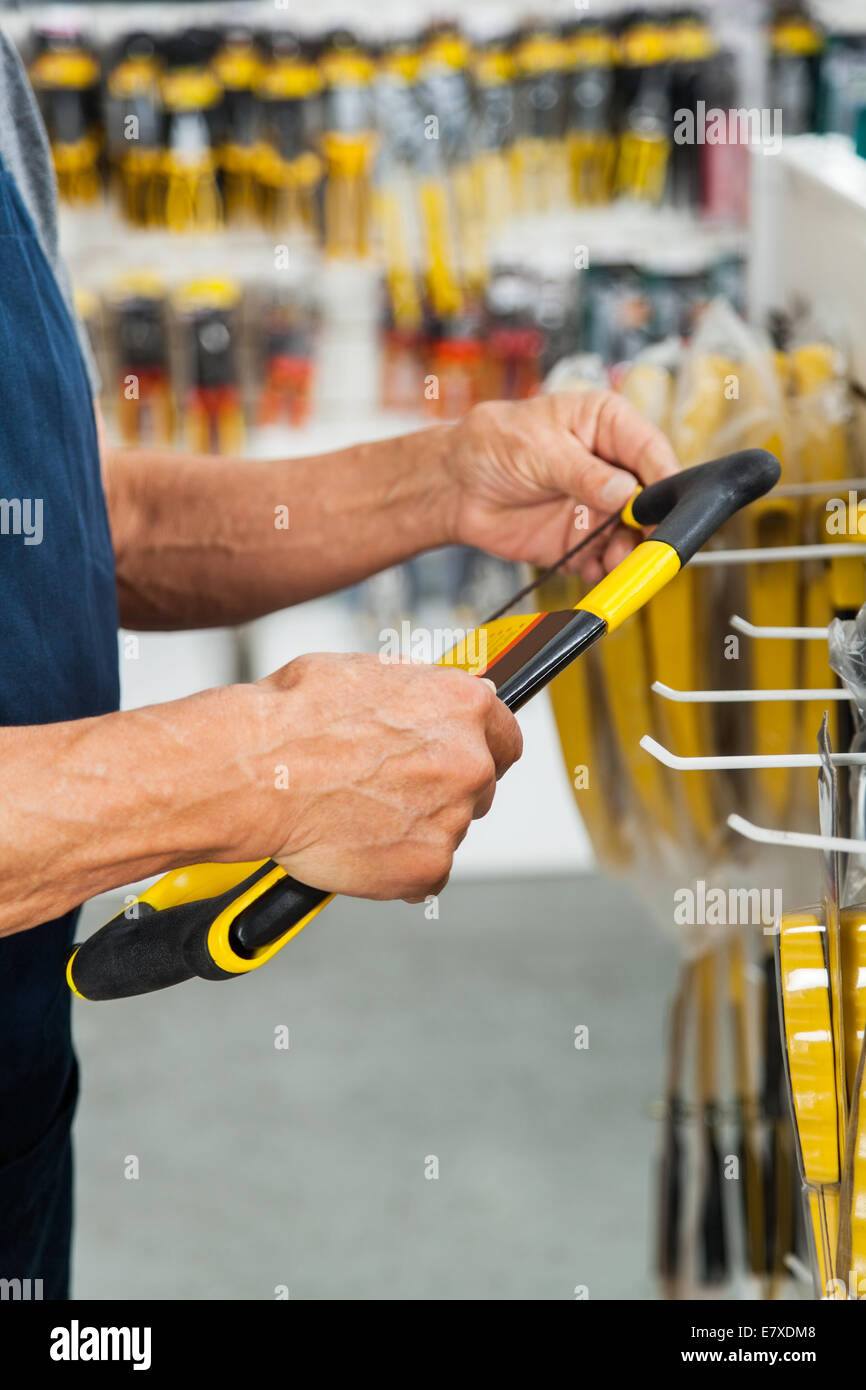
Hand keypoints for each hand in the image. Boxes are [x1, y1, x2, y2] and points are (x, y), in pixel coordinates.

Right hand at [235, 653, 522, 901]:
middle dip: (442, 790)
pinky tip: (359, 845)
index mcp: (462, 705)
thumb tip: (434, 701)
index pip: (505, 737)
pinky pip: (425, 876)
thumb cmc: (294, 718)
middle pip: (479, 787)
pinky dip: (397, 870)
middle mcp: (468, 760)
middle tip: (391, 790)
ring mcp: (452, 817)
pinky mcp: (427, 866)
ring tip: (358, 813)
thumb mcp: (367, 674)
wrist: (256, 771)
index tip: (464, 759)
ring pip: (448, 830)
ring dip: (415, 828)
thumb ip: (419, 695)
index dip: (480, 750)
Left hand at [443, 392, 680, 582]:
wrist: (455, 486)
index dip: (664, 478)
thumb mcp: (538, 449)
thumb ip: (584, 473)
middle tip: (643, 543)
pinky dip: (603, 571)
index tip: (667, 504)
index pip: (651, 450)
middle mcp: (611, 467)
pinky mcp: (582, 540)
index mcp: (608, 425)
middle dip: (649, 524)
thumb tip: (624, 491)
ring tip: (614, 562)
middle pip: (650, 500)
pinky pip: (604, 560)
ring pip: (632, 535)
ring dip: (629, 553)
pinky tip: (593, 571)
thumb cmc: (492, 444)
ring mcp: (599, 507)